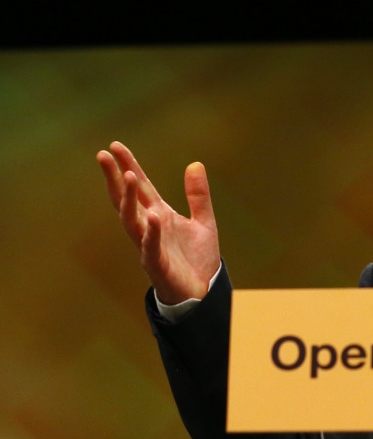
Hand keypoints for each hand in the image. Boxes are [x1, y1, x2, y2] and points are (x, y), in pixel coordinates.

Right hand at [97, 142, 219, 303]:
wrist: (204, 292)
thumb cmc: (197, 259)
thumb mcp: (203, 222)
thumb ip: (198, 196)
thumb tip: (195, 164)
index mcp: (159, 215)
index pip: (141, 187)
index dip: (129, 166)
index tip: (115, 146)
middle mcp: (150, 228)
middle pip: (127, 199)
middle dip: (115, 178)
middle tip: (103, 155)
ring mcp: (150, 246)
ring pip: (131, 220)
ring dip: (128, 199)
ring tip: (128, 176)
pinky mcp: (158, 265)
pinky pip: (151, 247)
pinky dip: (152, 232)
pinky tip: (153, 215)